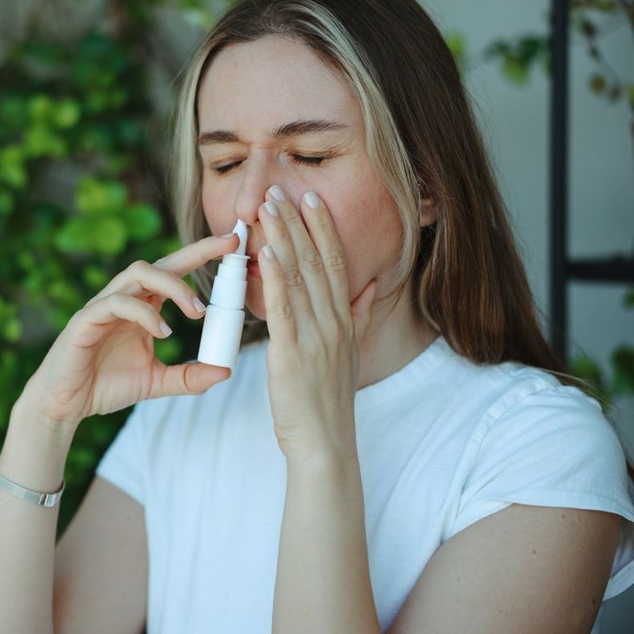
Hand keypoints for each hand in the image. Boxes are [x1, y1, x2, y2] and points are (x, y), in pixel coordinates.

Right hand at [16, 235, 237, 427]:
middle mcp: (125, 298)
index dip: (202, 254)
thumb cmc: (106, 385)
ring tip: (196, 312)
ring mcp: (103, 306)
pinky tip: (162, 332)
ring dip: (172, 286)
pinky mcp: (86, 320)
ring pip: (137, 273)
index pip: (174, 271)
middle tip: (229, 253)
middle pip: (159, 262)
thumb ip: (189, 376)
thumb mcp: (156, 381)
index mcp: (142, 305)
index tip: (235, 244)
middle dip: (195, 252)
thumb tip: (226, 371)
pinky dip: (143, 314)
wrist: (65, 404)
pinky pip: (115, 303)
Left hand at [257, 186, 377, 459]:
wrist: (325, 443)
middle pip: (316, 261)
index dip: (324, 229)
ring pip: (299, 277)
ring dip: (283, 238)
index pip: (335, 263)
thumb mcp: (349, 354)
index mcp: (343, 320)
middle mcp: (333, 322)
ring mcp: (315, 336)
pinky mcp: (293, 353)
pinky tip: (267, 253)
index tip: (312, 199)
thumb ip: (356, 317)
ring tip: (268, 207)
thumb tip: (367, 287)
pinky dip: (277, 279)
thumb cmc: (328, 401)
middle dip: (297, 223)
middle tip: (280, 189)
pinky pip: (285, 309)